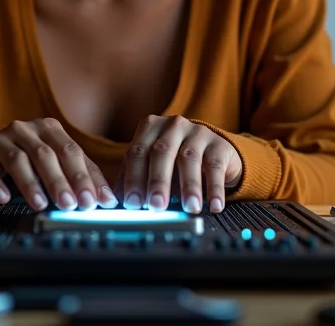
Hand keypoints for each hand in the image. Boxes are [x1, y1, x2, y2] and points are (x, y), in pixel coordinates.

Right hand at [0, 117, 118, 211]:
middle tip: (70, 205)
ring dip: (30, 184)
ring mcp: (1, 140)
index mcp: (50, 128)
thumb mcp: (59, 165)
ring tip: (41, 204)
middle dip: (59, 181)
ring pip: (17, 160)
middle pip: (45, 154)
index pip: (70, 151)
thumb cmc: (31, 164)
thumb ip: (83, 178)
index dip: (81, 176)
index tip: (91, 200)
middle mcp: (26, 129)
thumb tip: (108, 200)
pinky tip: (3, 198)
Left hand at [117, 115, 242, 214]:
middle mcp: (173, 125)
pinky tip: (214, 205)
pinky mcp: (219, 144)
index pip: (137, 152)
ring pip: (189, 158)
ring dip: (188, 186)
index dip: (133, 178)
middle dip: (157, 181)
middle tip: (156, 206)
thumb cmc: (175, 162)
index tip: (132, 204)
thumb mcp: (152, 166)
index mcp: (150, 127)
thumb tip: (115, 205)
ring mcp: (197, 132)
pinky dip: (214, 188)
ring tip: (189, 208)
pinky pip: (215, 166)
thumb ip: (134, 181)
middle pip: (161, 152)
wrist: (212, 153)